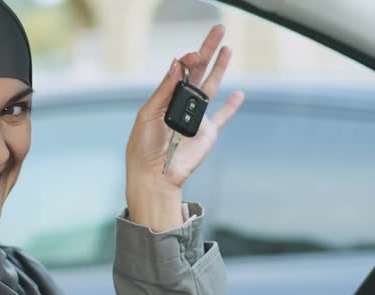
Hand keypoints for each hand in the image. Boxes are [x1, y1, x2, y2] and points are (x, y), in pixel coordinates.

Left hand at [125, 25, 244, 231]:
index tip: (192, 55)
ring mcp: (196, 118)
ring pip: (211, 87)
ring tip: (227, 48)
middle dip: (207, 51)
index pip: (179, 72)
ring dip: (219, 67)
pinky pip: (223, 117)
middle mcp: (181, 105)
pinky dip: (232, 107)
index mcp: (164, 98)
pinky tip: (239, 94)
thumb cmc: (143, 147)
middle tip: (218, 29)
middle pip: (198, 72)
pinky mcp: (208, 133)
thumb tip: (175, 64)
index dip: (187, 60)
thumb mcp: (148, 114)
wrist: (154, 176)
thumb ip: (164, 90)